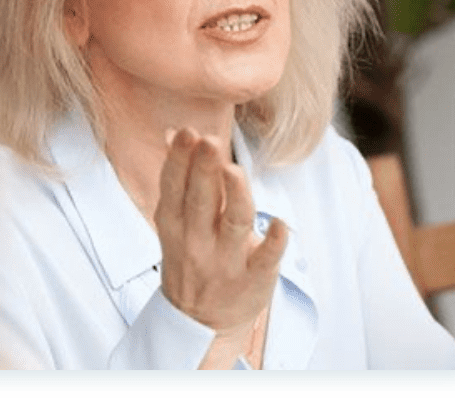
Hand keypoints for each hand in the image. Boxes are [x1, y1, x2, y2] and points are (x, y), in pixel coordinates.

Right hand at [154, 128, 287, 365]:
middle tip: (209, 140)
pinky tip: (281, 224)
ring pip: (233, 224)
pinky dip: (274, 243)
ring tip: (235, 171)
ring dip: (235, 197)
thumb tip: (174, 132)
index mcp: (174, 223)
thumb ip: (178, 176)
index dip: (180, 159)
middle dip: (203, 170)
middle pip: (201, 200)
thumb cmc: (190, 256)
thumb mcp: (174, 221)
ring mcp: (225, 262)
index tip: (188, 133)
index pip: (174, 186)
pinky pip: (265, 260)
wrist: (199, 321)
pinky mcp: (253, 280)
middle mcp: (196, 241)